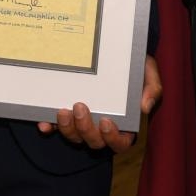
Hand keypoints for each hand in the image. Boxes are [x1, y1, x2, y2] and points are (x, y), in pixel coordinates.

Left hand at [38, 55, 161, 153]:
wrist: (115, 52)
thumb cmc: (135, 66)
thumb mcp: (148, 73)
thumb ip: (152, 89)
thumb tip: (145, 107)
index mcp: (124, 124)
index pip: (120, 143)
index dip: (112, 138)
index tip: (105, 122)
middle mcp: (101, 128)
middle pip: (94, 142)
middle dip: (85, 129)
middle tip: (80, 107)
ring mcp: (82, 123)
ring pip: (74, 137)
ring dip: (67, 129)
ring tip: (62, 110)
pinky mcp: (67, 115)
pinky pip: (56, 127)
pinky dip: (50, 128)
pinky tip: (44, 123)